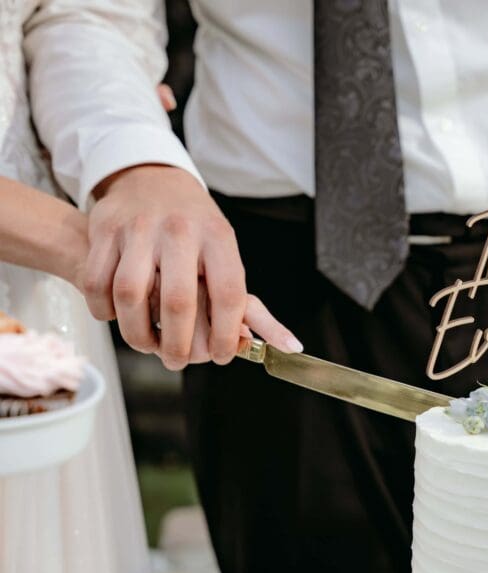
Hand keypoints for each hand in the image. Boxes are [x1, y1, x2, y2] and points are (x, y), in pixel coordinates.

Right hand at [84, 164, 300, 368]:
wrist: (149, 178)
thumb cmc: (193, 230)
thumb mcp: (224, 253)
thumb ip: (243, 303)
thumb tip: (272, 345)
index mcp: (218, 237)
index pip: (230, 296)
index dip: (225, 336)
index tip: (220, 357)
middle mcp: (180, 230)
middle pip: (178, 302)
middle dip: (177, 346)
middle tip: (177, 362)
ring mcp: (139, 227)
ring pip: (130, 295)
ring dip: (137, 334)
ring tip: (147, 345)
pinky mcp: (105, 229)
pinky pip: (98, 284)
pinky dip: (105, 311)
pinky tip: (118, 318)